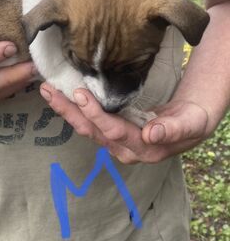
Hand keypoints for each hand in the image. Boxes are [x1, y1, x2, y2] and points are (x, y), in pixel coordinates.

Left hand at [40, 84, 209, 163]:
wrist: (189, 124)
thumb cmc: (191, 121)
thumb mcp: (191, 124)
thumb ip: (173, 129)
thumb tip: (152, 134)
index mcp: (142, 148)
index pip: (113, 131)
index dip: (96, 114)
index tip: (81, 94)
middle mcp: (123, 149)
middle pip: (91, 130)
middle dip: (68, 111)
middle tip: (49, 91)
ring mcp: (115, 143)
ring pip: (85, 128)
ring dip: (65, 109)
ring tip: (48, 91)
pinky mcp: (111, 134)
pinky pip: (88, 123)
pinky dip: (73, 109)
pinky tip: (61, 96)